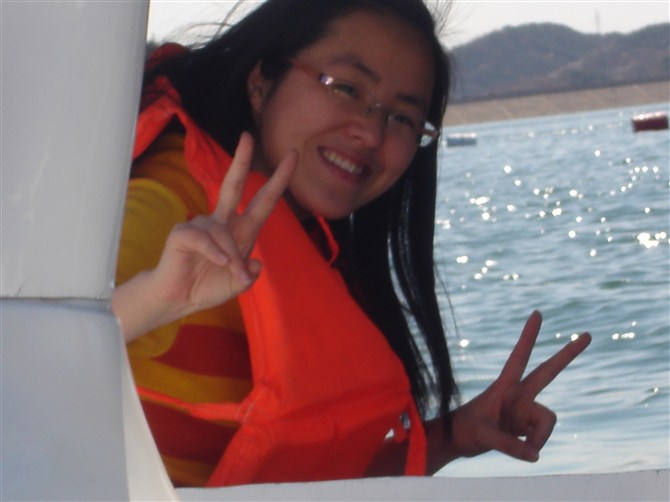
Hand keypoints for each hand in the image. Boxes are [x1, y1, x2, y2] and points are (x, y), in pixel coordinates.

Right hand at [113, 132, 296, 340]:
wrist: (179, 299)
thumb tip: (258, 263)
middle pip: (234, 184)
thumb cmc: (207, 287)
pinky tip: (219, 263)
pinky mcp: (183, 233)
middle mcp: (223, 222)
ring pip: (224, 232)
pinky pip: (204, 238)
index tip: (292, 156)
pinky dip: (215, 253)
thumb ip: (249, 276)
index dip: (278, 181)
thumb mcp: (237, 285)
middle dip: (241, 160)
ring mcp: (202, 224)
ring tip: (229, 272)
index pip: (263, 201)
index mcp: (241, 231)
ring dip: (230, 256)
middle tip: (248, 136)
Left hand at [447, 311, 590, 462]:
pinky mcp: (526, 425)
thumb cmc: (464, 431)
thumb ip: (509, 444)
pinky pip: (540, 438)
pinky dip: (533, 448)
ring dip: (539, 438)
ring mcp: (524, 409)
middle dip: (567, 354)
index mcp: (505, 386)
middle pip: (548, 372)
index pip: (519, 357)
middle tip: (588, 334)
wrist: (457, 440)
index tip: (537, 313)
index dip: (528, 336)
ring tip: (522, 449)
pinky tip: (520, 451)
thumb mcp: (483, 436)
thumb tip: (535, 454)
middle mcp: (519, 395)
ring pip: (547, 422)